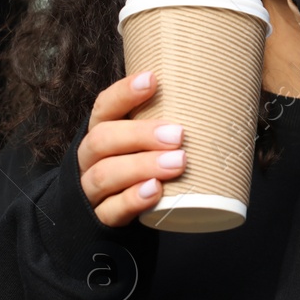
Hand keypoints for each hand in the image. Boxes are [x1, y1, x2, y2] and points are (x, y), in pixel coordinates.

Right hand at [79, 70, 185, 226]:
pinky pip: (110, 210)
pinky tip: (155, 191)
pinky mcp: (99, 220)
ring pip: (105, 174)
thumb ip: (161, 127)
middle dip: (140, 135)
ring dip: (142, 166)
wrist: (110, 221)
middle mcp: (89, 160)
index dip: (124, 93)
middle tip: (178, 135)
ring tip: (177, 163)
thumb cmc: (135, 174)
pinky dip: (132, 200)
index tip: (153, 79)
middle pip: (103, 140)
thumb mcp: (140, 147)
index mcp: (99, 134)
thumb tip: (209, 99)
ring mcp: (90, 191)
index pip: (104, 108)